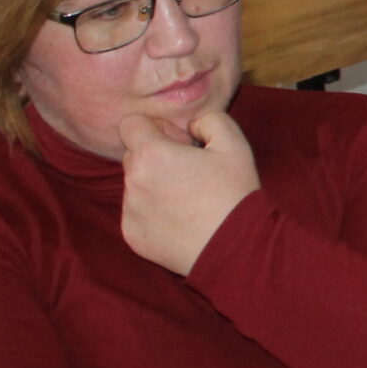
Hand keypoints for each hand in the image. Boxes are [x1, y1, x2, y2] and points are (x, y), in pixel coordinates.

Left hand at [118, 110, 260, 274]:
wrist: (236, 247)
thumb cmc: (235, 193)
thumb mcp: (234, 144)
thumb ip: (208, 120)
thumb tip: (191, 126)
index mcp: (152, 154)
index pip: (131, 124)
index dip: (157, 129)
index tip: (180, 144)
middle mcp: (133, 181)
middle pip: (132, 155)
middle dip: (155, 157)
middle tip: (189, 173)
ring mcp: (130, 211)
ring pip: (134, 185)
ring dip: (154, 185)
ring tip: (189, 201)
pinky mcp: (132, 235)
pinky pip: (136, 213)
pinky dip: (153, 213)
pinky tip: (182, 220)